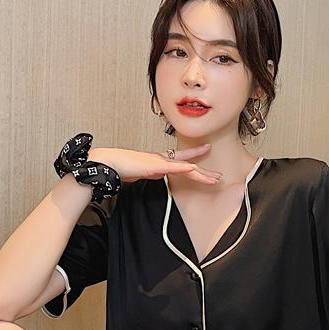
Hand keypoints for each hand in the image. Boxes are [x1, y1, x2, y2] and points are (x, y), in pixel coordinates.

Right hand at [89, 144, 221, 185]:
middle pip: (188, 166)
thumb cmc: (121, 167)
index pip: (181, 158)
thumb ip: (152, 173)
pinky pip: (172, 167)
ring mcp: (159, 161)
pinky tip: (194, 169)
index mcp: (159, 161)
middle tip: (219, 177)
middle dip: (204, 172)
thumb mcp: (141, 173)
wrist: (110, 162)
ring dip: (200, 173)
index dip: (195, 155)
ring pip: (185, 168)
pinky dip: (184, 168)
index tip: (207, 151)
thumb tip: (161, 176)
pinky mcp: (154, 165)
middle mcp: (162, 159)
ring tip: (214, 178)